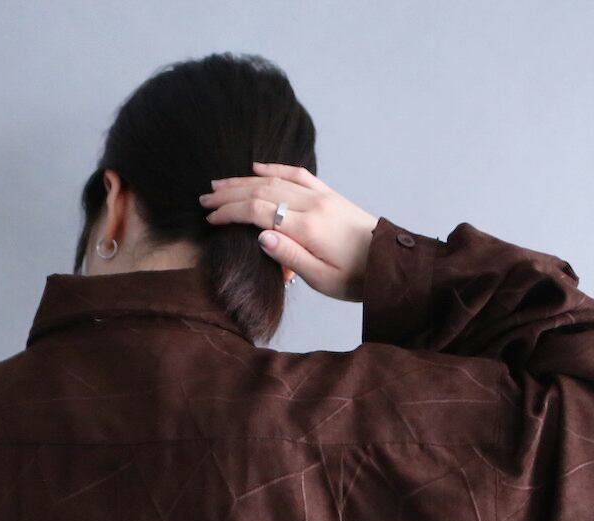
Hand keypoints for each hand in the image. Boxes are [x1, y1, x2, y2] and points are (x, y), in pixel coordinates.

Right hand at [197, 161, 380, 302]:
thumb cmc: (356, 278)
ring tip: (219, 184)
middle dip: (230, 194)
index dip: (231, 212)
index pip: (259, 212)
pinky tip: (256, 167)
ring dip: (244, 180)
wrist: (389, 263)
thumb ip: (290, 257)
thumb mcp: (321, 279)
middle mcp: (313, 204)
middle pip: (263, 191)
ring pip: (276, 179)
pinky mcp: (328, 194)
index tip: (211, 218)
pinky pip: (298, 174)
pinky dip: (274, 168)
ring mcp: (321, 196)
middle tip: (204, 199)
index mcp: (308, 228)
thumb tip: (261, 236)